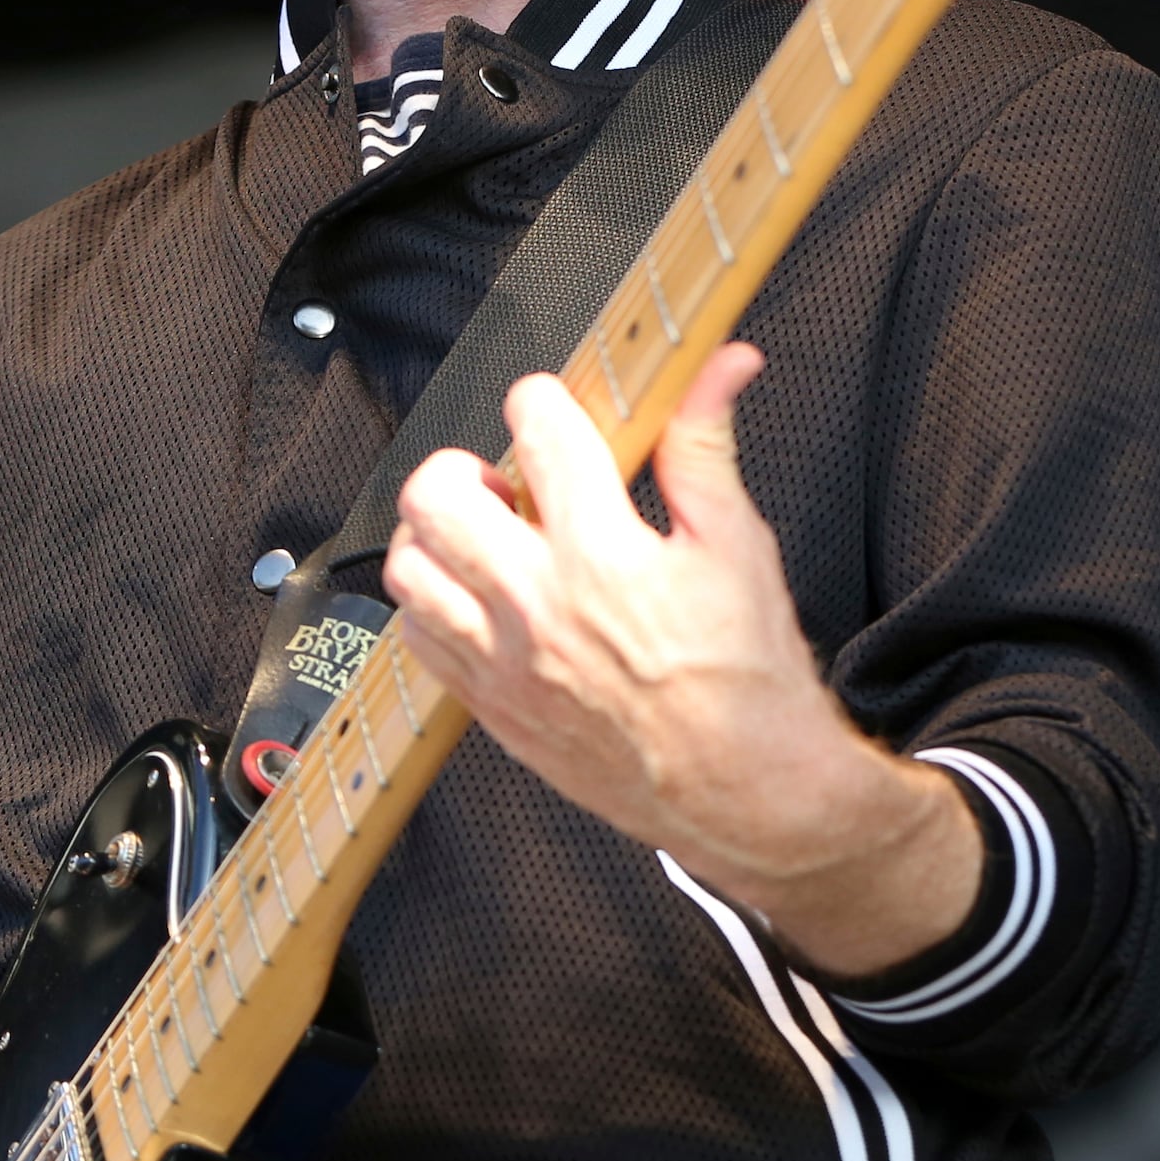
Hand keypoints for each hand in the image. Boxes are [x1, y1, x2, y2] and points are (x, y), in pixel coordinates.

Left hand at [385, 343, 979, 975]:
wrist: (748, 793)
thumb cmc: (750, 680)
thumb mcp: (740, 546)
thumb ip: (706, 447)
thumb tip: (720, 367)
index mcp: (603, 555)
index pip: (537, 430)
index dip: (543, 399)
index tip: (554, 408)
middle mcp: (538, 608)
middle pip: (436, 494)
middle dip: (465, 463)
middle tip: (505, 476)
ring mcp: (504, 664)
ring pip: (409, 568)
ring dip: (438, 535)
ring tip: (487, 536)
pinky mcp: (492, 710)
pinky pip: (417, 639)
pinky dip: (435, 604)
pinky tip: (482, 598)